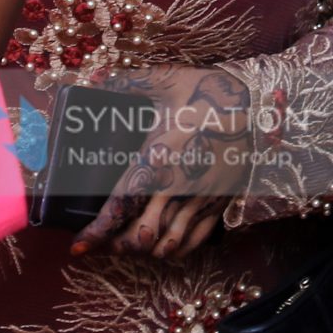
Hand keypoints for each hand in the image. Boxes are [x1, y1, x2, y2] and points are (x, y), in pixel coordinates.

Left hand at [76, 64, 249, 258]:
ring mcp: (199, 199)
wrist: (255, 103)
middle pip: (140, 236)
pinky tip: (162, 247)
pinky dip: (175, 251)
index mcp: (156, 160)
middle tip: (102, 243)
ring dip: (144, 251)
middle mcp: (176, 187)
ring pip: (166, 245)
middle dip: (117, 246)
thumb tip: (91, 80)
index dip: (96, 232)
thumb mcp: (163, 81)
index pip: (120, 207)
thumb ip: (123, 83)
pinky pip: (194, 242)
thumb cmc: (205, 91)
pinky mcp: (217, 204)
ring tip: (128, 247)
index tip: (78, 246)